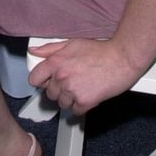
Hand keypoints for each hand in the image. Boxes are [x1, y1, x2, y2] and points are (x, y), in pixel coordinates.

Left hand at [28, 38, 146, 115]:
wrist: (121, 59)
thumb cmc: (100, 51)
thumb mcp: (71, 43)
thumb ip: (50, 49)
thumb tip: (34, 51)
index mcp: (56, 62)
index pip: (34, 79)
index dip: (40, 80)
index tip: (46, 81)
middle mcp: (61, 77)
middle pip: (49, 93)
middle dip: (58, 89)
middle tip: (71, 82)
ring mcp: (72, 90)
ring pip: (62, 103)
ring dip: (69, 99)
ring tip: (81, 87)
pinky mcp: (84, 102)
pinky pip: (75, 111)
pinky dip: (80, 106)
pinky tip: (87, 95)